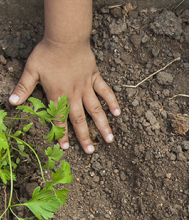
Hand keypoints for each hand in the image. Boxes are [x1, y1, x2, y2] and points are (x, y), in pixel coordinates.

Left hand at [9, 38, 119, 153]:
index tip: (66, 147)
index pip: (60, 119)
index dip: (62, 134)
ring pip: (96, 110)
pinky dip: (112, 102)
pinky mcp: (95, 78)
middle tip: (91, 151)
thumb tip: (11, 102)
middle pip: (80, 119)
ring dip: (103, 125)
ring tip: (109, 139)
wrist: (66, 39)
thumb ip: (23, 88)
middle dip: (85, 136)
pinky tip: (117, 113)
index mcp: (58, 95)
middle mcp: (74, 94)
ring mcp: (87, 87)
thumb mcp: (31, 70)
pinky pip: (105, 92)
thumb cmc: (47, 53)